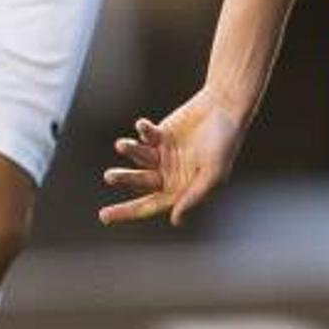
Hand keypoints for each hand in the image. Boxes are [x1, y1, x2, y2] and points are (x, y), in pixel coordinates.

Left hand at [97, 89, 247, 225]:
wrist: (225, 108)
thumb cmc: (225, 143)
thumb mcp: (213, 174)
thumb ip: (193, 197)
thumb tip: (175, 220)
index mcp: (181, 190)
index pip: (150, 205)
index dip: (127, 212)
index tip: (103, 216)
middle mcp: (170, 175)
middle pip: (140, 182)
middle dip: (125, 179)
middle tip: (109, 176)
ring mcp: (164, 155)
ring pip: (139, 158)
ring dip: (130, 151)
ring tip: (121, 145)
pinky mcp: (160, 135)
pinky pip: (145, 137)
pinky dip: (142, 132)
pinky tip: (142, 126)